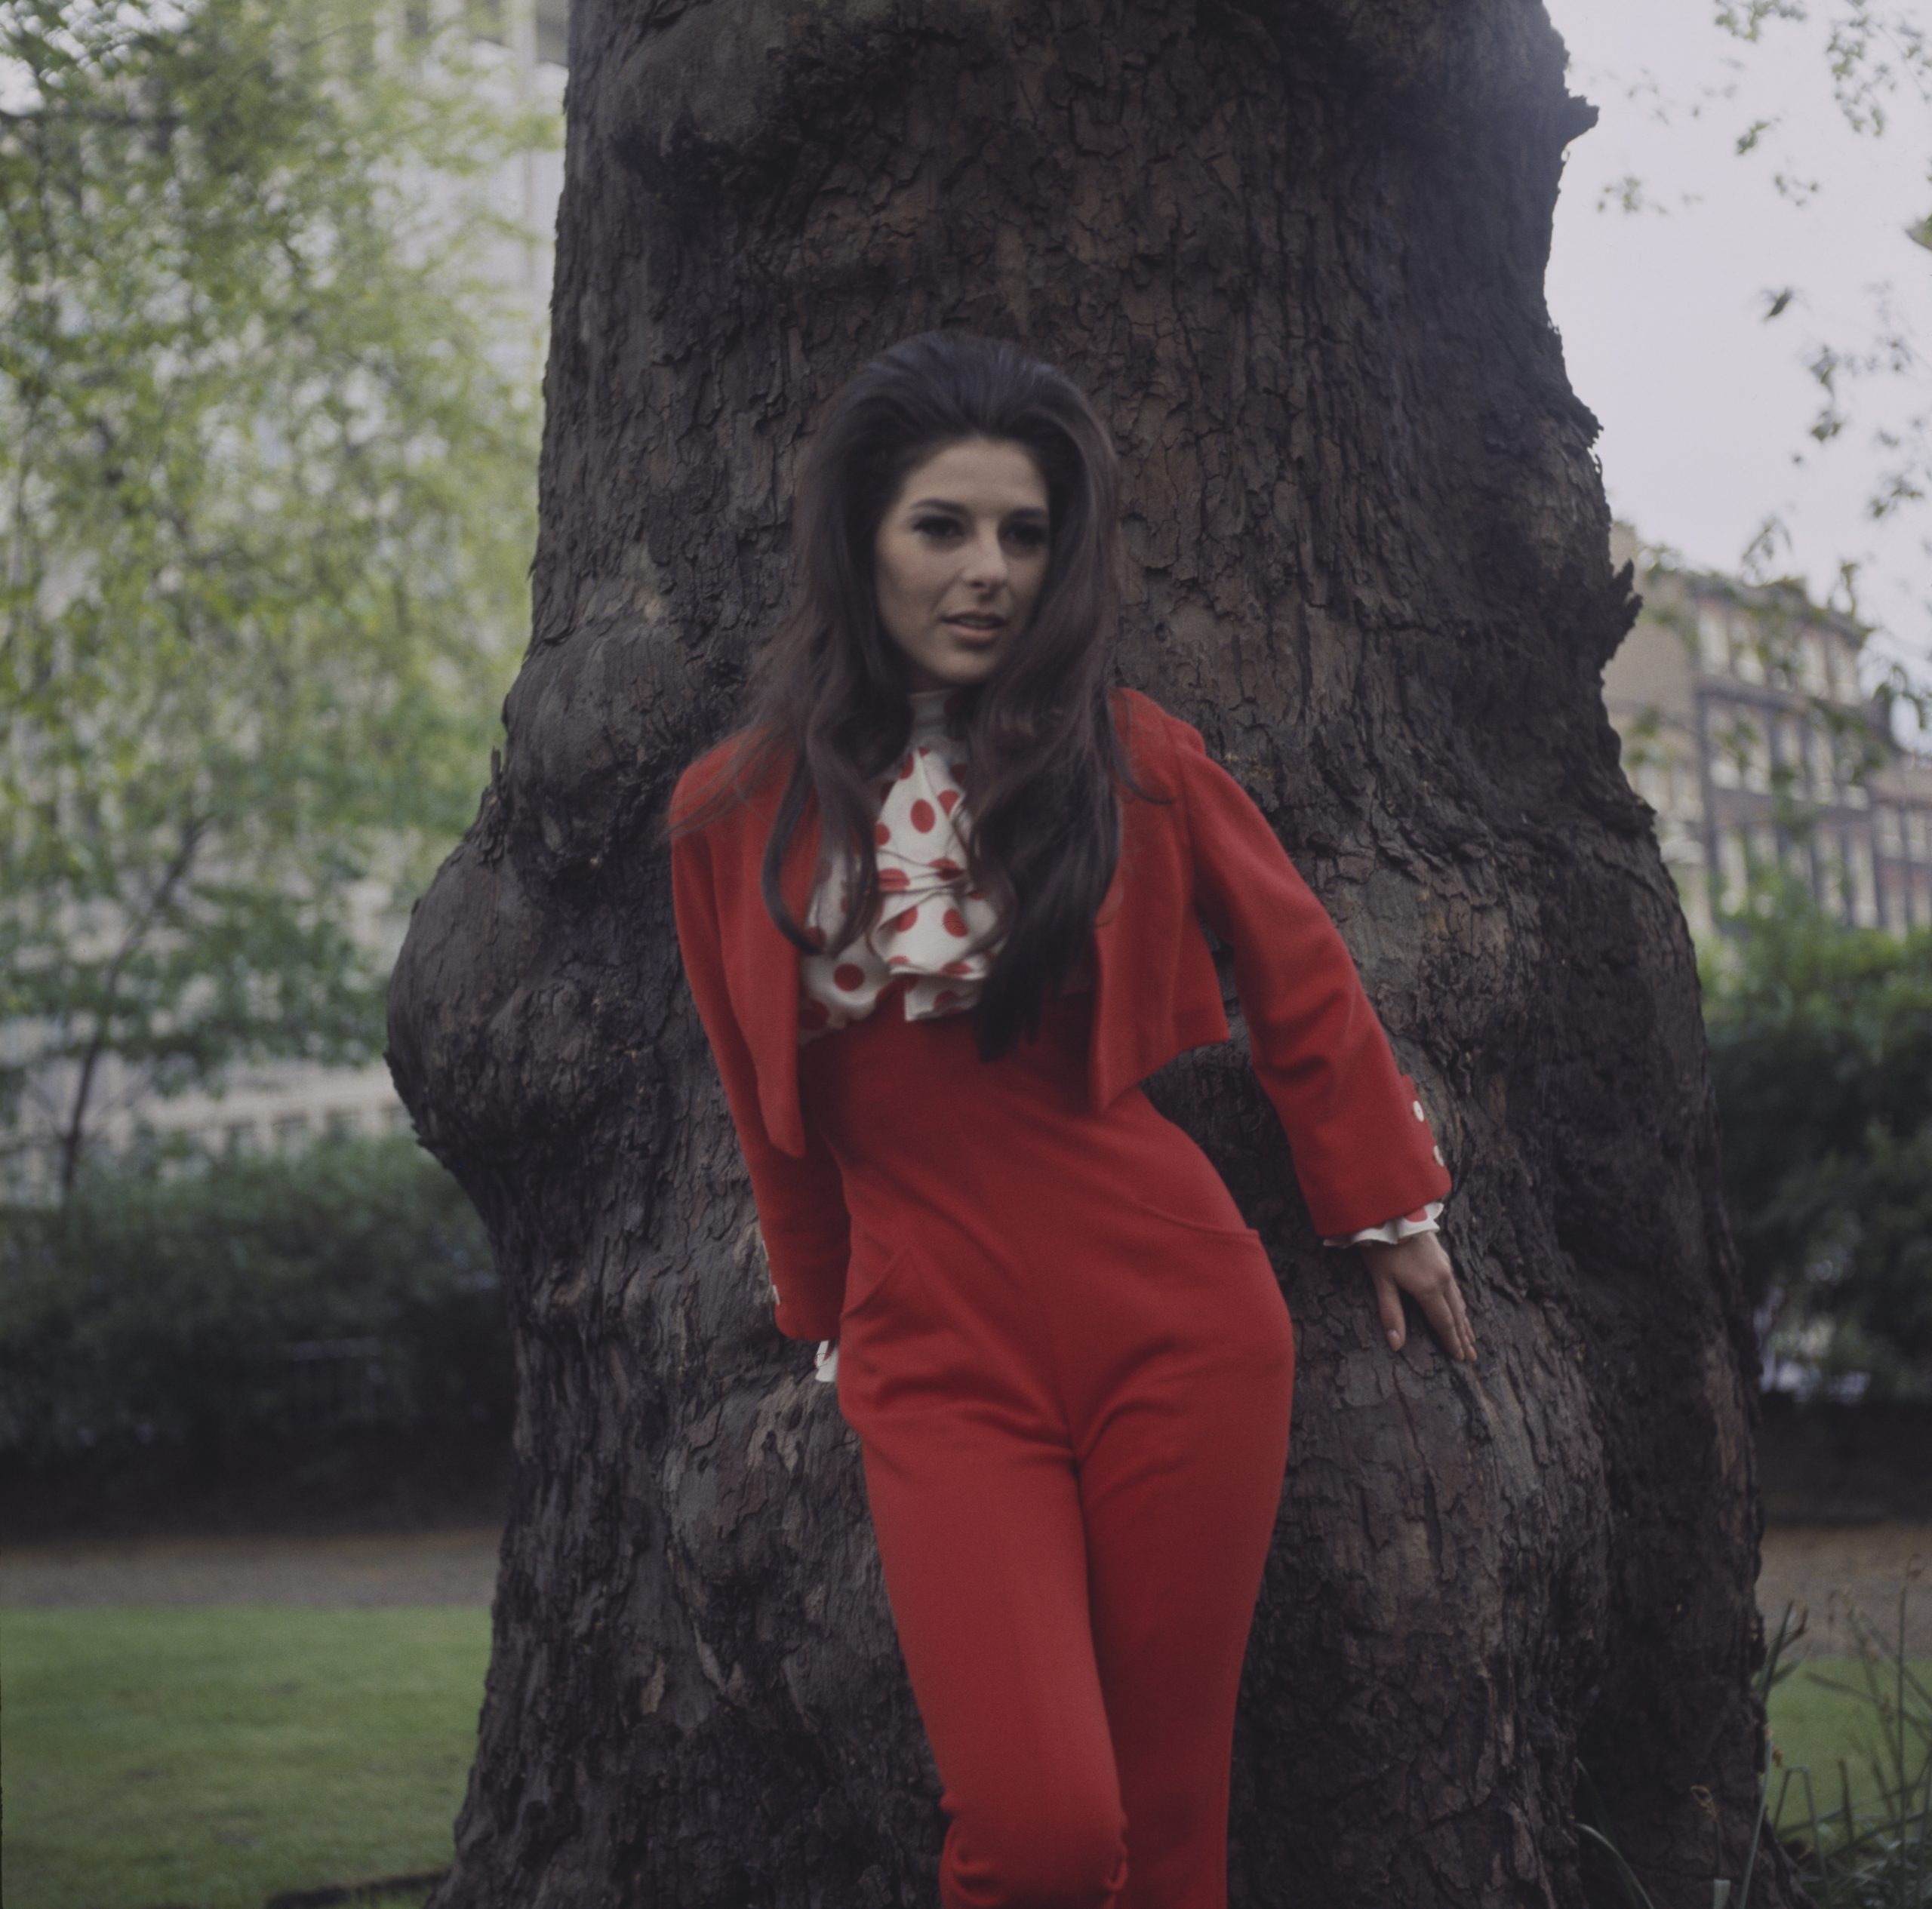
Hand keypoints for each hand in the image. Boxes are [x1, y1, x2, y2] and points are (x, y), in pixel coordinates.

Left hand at [1359, 1233, 1476, 1363]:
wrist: (1393, 1211)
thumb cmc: (1382, 1247)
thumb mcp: (1382, 1281)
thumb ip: (1391, 1313)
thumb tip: (1396, 1345)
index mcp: (1428, 1289)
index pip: (1444, 1323)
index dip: (1452, 1342)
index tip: (1461, 1359)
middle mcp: (1443, 1280)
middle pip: (1456, 1314)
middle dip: (1463, 1336)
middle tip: (1472, 1357)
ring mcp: (1445, 1267)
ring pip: (1458, 1300)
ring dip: (1464, 1321)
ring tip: (1470, 1337)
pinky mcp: (1443, 1257)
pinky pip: (1456, 1288)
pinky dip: (1460, 1303)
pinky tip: (1459, 1306)